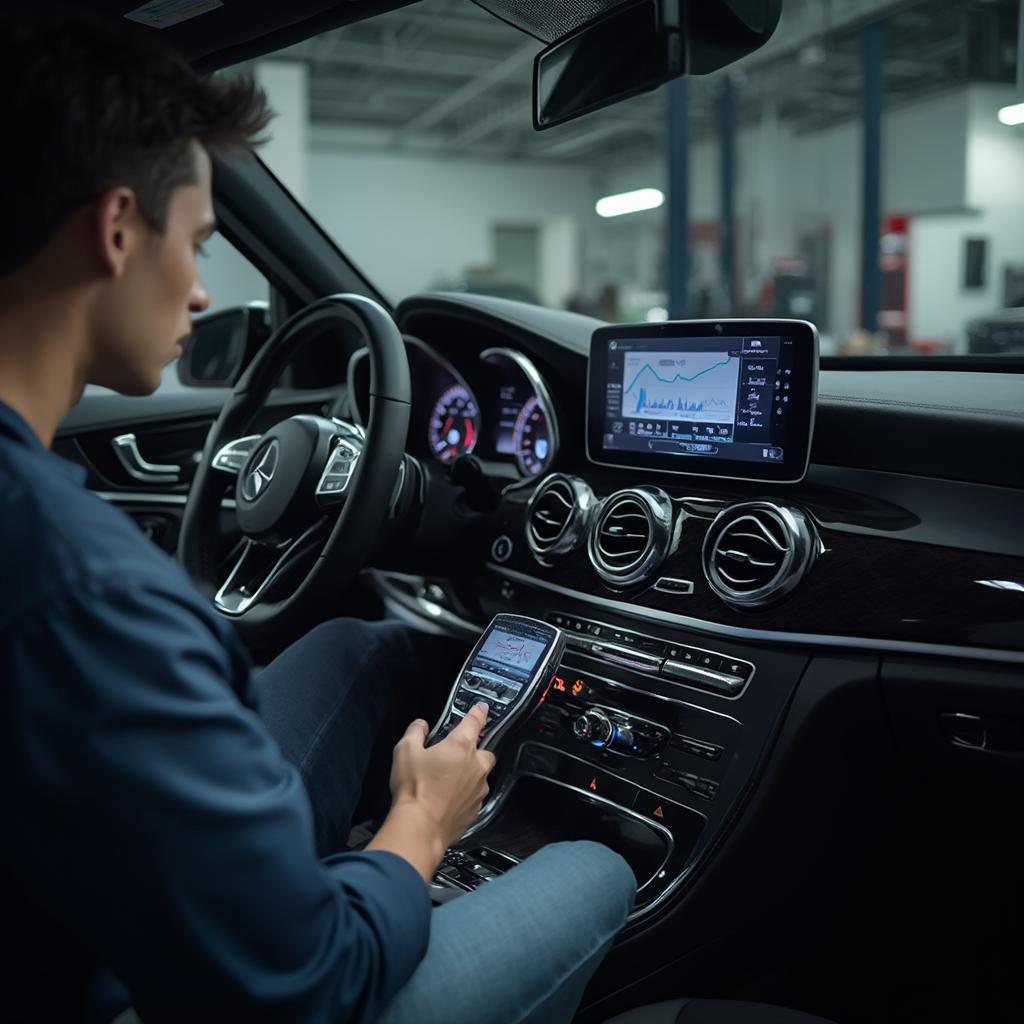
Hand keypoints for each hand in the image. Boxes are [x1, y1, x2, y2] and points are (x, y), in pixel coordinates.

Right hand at [366, 703, 496, 880]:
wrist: (420, 827)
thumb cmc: (414, 787)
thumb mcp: (405, 751)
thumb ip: (415, 732)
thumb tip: (421, 725)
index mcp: (461, 746)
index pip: (474, 722)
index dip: (478, 712)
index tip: (482, 708)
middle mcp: (476, 766)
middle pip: (484, 751)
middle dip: (475, 751)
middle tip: (455, 755)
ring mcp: (479, 789)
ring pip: (481, 775)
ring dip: (469, 774)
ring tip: (447, 781)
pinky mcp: (476, 809)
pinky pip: (474, 796)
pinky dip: (465, 795)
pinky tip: (448, 799)